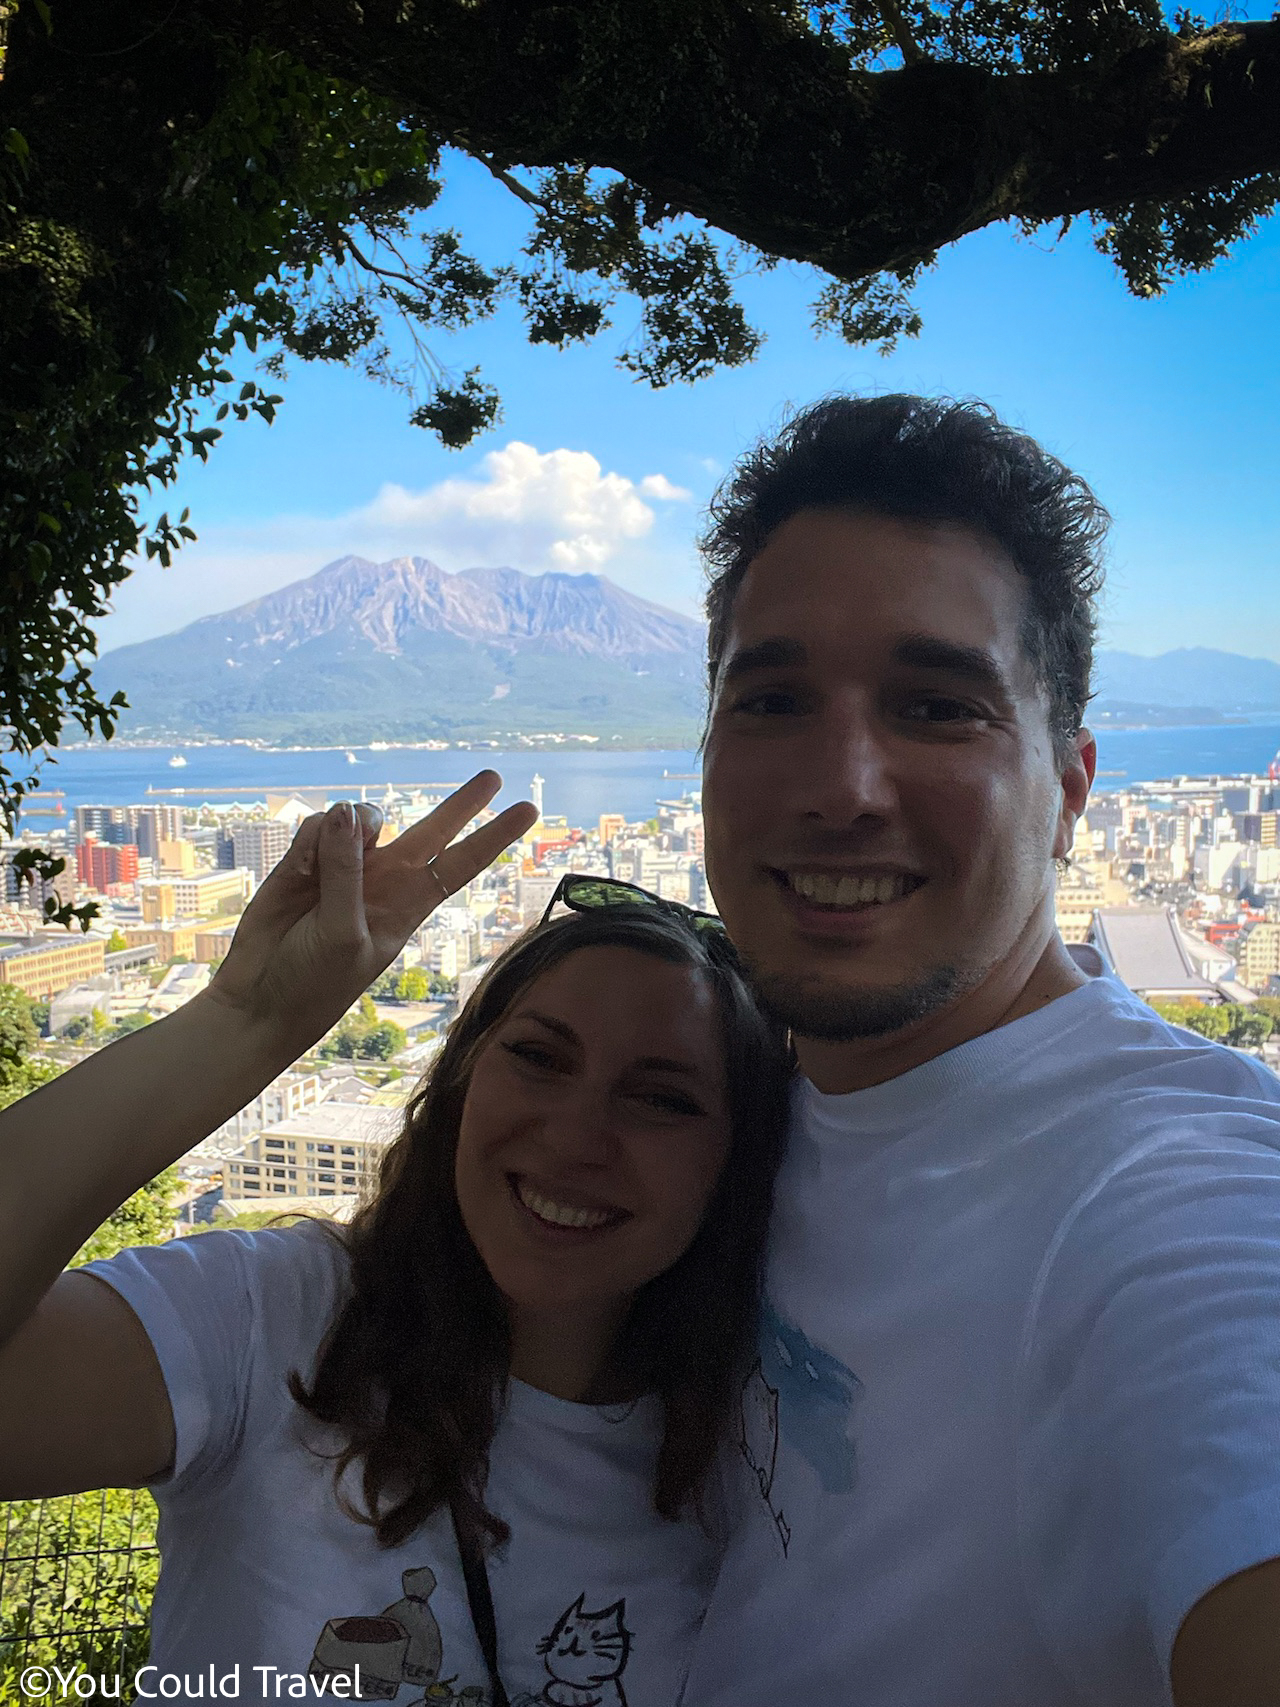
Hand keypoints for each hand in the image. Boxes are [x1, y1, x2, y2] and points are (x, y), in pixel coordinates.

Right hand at [203, 771, 536, 1056]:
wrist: (260, 997)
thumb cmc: (315, 980)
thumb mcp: (343, 933)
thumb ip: (348, 872)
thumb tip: (345, 811)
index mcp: (408, 905)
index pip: (460, 864)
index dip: (493, 836)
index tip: (526, 810)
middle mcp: (384, 880)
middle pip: (432, 830)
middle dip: (461, 804)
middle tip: (494, 775)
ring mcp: (345, 868)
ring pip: (360, 817)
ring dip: (349, 829)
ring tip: (323, 866)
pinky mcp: (304, 861)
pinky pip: (315, 826)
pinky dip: (308, 843)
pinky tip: (298, 873)